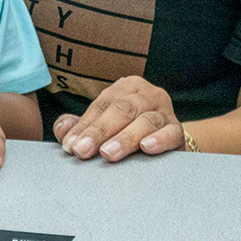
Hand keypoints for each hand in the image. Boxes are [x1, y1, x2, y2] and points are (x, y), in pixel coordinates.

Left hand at [54, 76, 183, 161]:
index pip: (101, 106)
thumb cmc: (128, 131)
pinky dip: (159, 139)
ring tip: (108, 153)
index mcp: (126, 88)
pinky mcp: (178, 130)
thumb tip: (62, 129)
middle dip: (99, 131)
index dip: (84, 126)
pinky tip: (147, 147)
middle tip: (83, 150)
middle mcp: (146, 94)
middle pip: (122, 110)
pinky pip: (171, 132)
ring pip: (145, 120)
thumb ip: (80, 127)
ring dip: (125, 138)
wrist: (166, 142)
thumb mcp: (103, 126)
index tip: (70, 146)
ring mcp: (165, 111)